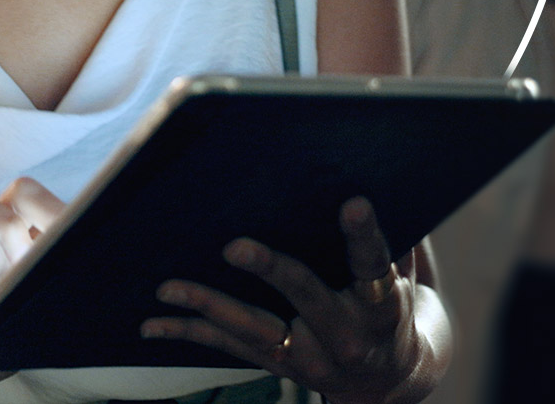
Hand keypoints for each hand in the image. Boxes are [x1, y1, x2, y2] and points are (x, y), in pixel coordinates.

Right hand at [0, 178, 65, 403]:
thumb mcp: (33, 324)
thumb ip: (51, 297)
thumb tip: (90, 289)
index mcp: (27, 244)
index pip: (46, 204)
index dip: (58, 211)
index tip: (74, 235)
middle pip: (16, 191)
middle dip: (35, 213)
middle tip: (38, 254)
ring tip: (14, 266)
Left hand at [141, 197, 424, 403]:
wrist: (391, 381)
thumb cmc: (391, 308)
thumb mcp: (403, 278)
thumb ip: (387, 239)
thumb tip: (366, 173)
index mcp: (382, 305)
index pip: (374, 264)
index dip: (363, 234)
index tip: (352, 202)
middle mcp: (346, 335)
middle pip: (306, 296)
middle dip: (271, 270)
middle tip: (235, 247)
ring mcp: (310, 357)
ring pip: (255, 330)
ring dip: (209, 306)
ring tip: (169, 287)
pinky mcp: (280, 366)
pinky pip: (230, 348)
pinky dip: (189, 332)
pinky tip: (151, 323)